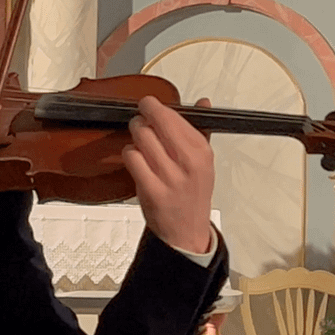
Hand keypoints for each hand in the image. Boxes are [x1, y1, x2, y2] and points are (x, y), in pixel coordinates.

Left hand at [122, 95, 214, 252]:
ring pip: (141, 137)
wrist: (186, 232)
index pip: (174, 116)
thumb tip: (203, 102)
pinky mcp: (151, 189)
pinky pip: (132, 157)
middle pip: (155, 123)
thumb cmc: (192, 195)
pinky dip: (130, 154)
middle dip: (143, 118)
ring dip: (135, 136)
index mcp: (201, 151)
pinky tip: (137, 160)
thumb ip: (200, 130)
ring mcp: (169, 176)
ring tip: (140, 142)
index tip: (150, 106)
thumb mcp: (204, 162)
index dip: (156, 108)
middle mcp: (188, 162)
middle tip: (141, 122)